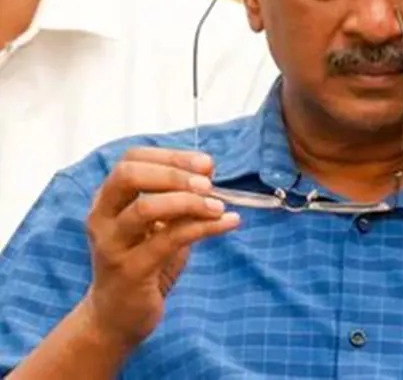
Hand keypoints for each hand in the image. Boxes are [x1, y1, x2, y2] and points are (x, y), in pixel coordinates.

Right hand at [81, 148, 239, 350]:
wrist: (117, 317)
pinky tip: (229, 223)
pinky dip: (204, 228)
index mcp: (108, 199)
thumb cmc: (142, 263)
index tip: (206, 164)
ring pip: (145, 209)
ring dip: (189, 202)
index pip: (132, 159)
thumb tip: (208, 173)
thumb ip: (177, 200)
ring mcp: (112, 244)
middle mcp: (102, 217)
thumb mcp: (159, 226)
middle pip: (129, 176)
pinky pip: (168, 241)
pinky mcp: (130, 270)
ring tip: (219, 207)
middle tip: (208, 183)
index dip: (171, 155)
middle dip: (174, 173)